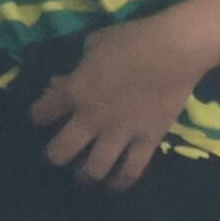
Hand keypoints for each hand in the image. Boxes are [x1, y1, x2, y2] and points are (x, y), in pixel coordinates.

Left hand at [29, 6, 214, 185]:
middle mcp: (91, 120)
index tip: (46, 112)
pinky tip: (117, 183)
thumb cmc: (137, 37)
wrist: (179, 47)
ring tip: (90, 171)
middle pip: (58, 153)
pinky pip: (132, 170)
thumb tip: (63, 81)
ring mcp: (119, 133)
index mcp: (75, 92)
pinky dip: (122, 180)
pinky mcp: (147, 139)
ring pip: (93, 169)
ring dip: (86, 173)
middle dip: (57, 154)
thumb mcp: (98, 41)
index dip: (40, 114)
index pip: (40, 114)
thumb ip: (79, 65)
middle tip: (66, 149)